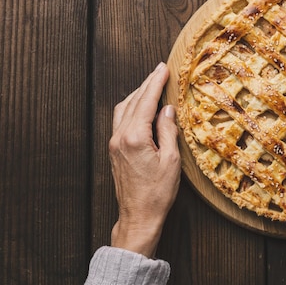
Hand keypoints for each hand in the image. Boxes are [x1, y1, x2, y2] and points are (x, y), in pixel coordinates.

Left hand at [108, 62, 180, 257]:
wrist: (139, 216)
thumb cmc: (157, 192)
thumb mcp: (171, 160)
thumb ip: (168, 131)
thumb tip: (167, 110)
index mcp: (134, 137)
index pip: (146, 101)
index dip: (155, 83)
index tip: (163, 68)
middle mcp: (119, 137)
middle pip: (132, 101)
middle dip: (146, 84)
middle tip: (160, 71)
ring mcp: (114, 143)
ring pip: (123, 109)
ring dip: (138, 95)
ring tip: (152, 86)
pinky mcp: (115, 150)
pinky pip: (121, 120)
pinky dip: (132, 108)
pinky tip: (143, 108)